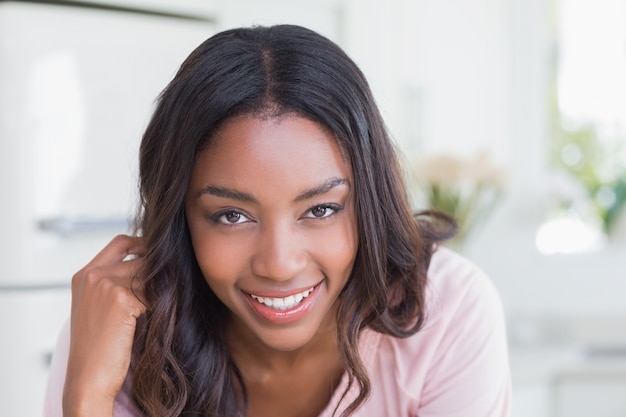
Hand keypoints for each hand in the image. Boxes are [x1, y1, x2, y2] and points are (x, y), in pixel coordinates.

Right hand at [63, 235, 146, 416]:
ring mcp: (105, 284)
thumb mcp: (99, 307)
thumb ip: (116, 283)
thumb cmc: (99, 348)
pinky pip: (155, 294)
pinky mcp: (120, 297)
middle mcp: (92, 275)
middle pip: (142, 260)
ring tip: (162, 311)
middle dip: (158, 277)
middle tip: (171, 292)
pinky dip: (161, 307)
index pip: (121, 242)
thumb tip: (156, 264)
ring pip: (152, 277)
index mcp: (84, 275)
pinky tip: (156, 321)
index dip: (144, 245)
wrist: (88, 379)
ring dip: (162, 293)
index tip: (160, 258)